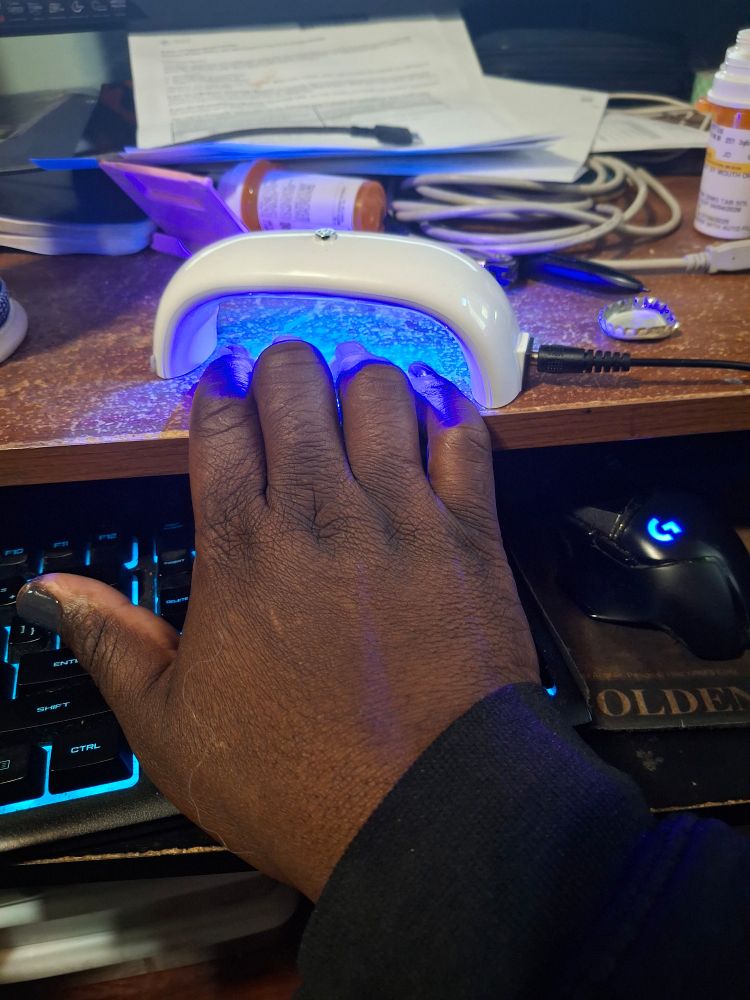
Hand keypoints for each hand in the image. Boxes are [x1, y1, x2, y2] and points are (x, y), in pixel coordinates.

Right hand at [18, 341, 537, 899]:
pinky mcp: (469, 535)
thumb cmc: (300, 780)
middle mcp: (319, 512)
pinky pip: (464, 437)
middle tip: (286, 384)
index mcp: (240, 549)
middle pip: (294, 384)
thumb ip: (111, 643)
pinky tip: (433, 410)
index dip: (218, 395)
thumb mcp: (172, 728)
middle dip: (283, 369)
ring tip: (356, 399)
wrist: (428, 814)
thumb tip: (51, 591)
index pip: (220, 425)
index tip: (223, 389)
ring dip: (359, 380)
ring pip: (378, 390)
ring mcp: (400, 517)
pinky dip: (446, 410)